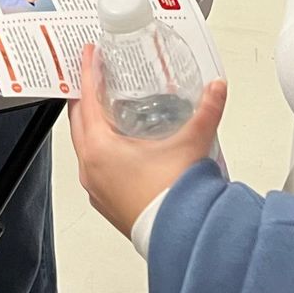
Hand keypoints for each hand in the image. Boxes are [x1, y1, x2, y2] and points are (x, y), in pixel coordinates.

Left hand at [68, 44, 227, 236]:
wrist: (180, 237)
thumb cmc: (175, 198)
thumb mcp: (191, 144)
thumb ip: (206, 111)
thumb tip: (215, 89)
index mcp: (100, 148)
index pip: (87, 99)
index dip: (89, 72)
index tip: (88, 56)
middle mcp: (91, 167)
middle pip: (78, 121)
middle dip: (85, 96)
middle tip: (93, 77)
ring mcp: (95, 187)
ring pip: (83, 145)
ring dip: (90, 124)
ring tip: (104, 108)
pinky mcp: (104, 201)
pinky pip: (93, 167)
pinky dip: (98, 149)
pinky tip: (116, 146)